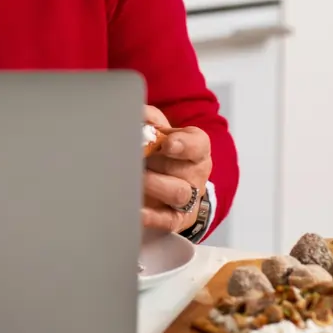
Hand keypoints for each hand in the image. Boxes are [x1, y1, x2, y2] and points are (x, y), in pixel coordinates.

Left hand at [141, 105, 211, 233]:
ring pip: (178, 193)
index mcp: (196, 149)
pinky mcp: (176, 219)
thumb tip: (138, 112)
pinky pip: (166, 220)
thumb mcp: (159, 131)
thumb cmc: (162, 155)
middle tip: (136, 159)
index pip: (198, 145)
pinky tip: (136, 209)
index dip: (183, 144)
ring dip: (154, 184)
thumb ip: (150, 119)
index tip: (167, 143)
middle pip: (183, 170)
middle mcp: (196, 174)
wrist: (168, 185)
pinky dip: (151, 216)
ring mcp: (188, 199)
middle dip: (157, 163)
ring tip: (134, 179)